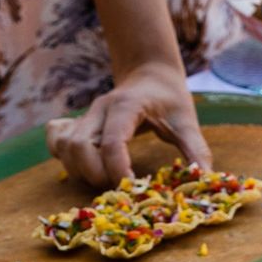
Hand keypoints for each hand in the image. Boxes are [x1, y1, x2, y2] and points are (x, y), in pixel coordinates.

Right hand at [45, 60, 209, 188]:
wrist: (151, 73)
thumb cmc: (169, 98)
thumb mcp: (186, 120)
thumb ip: (196, 150)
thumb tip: (204, 180)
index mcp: (126, 105)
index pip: (112, 141)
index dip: (117, 169)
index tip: (130, 188)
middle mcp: (100, 109)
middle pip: (78, 145)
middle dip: (93, 174)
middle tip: (116, 187)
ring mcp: (85, 115)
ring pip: (64, 146)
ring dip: (78, 170)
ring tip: (103, 179)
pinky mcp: (78, 123)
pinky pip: (57, 141)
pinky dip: (64, 159)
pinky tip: (83, 166)